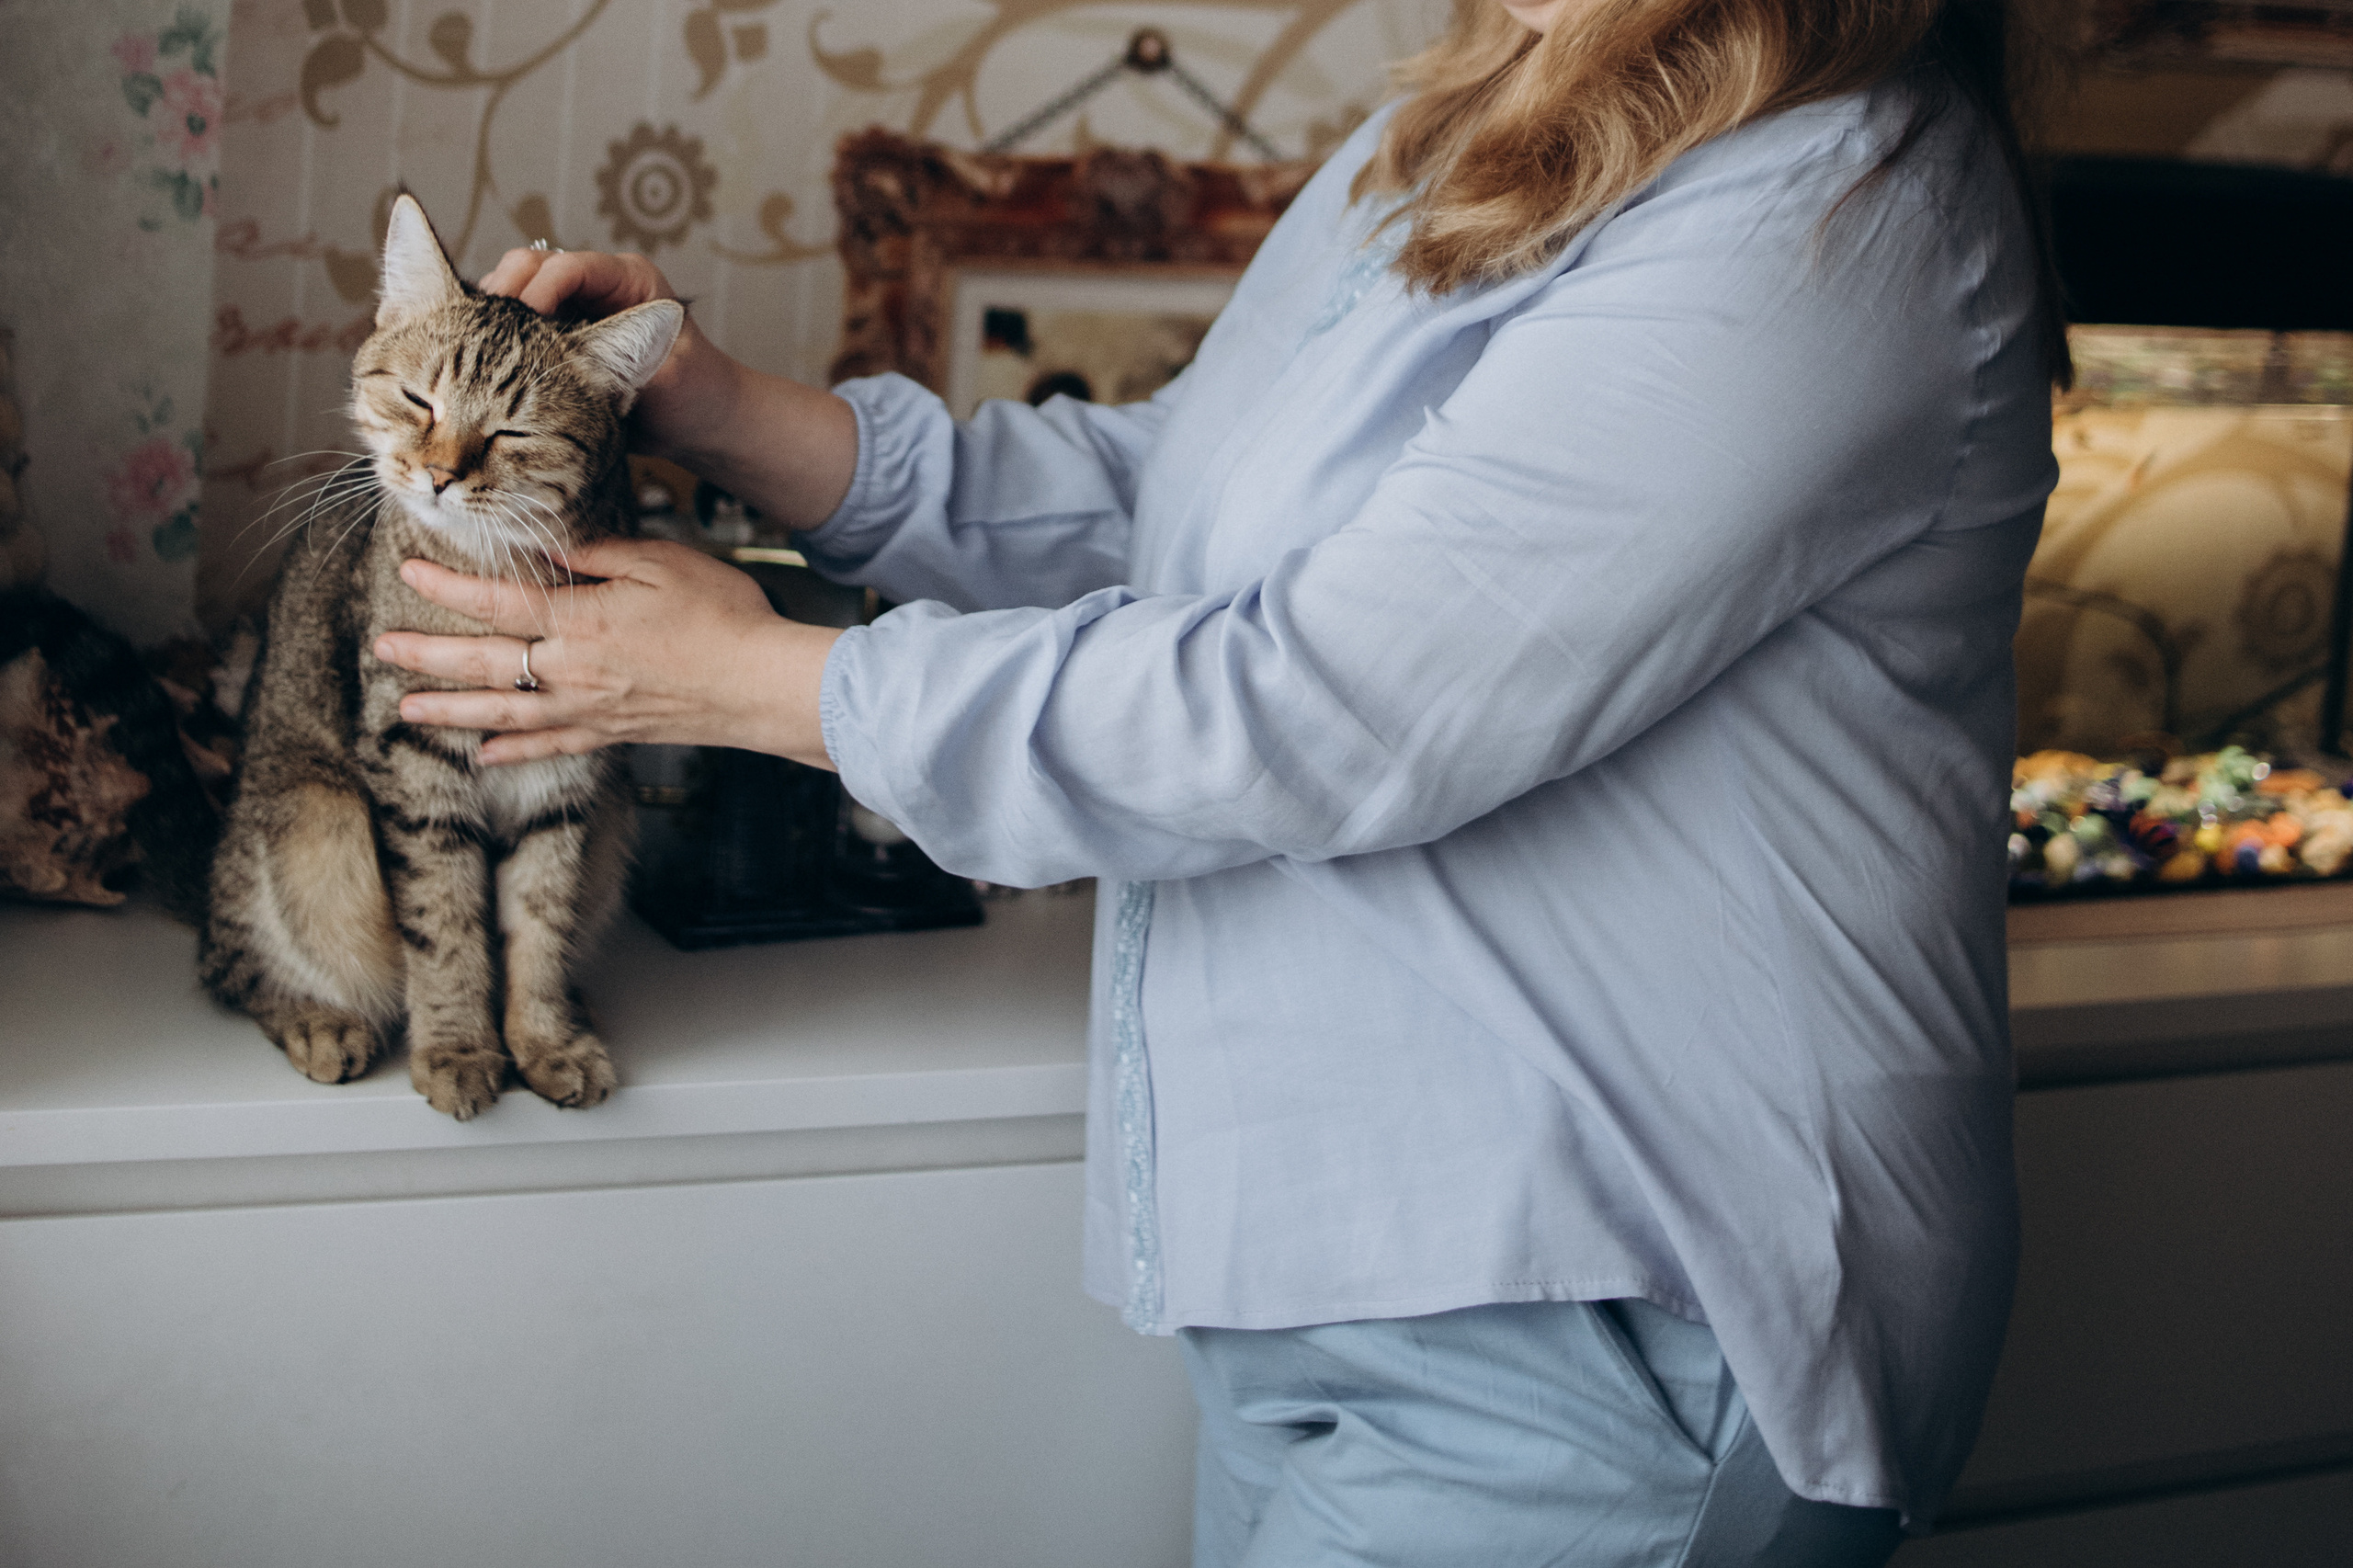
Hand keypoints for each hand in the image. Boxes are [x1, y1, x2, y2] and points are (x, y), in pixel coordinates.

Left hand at [372, 538, 839, 767]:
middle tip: (383, 650)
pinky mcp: (612, 733)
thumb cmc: (723, 617)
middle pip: (484, 663)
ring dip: (450, 711)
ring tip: (406, 709)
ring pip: (503, 713)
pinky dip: (512, 753)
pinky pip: (550, 747)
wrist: (763, 685)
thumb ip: (598, 554)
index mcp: (582, 621)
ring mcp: (590, 708)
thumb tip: (549, 546)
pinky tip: (483, 755)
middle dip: (427, 656)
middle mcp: (573, 670)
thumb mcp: (661, 563)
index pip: (499, 601)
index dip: (449, 587)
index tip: (411, 572)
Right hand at [479, 248, 858, 529]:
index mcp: (627, 279)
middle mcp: (592, 286)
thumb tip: (595, 350)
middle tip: (475, 332)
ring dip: (485, 316)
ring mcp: (568, 310)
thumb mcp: (672, 377)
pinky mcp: (552, 339)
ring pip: (510, 294)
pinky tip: (472, 362)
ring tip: (465, 347)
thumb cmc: (696, 396)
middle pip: (527, 270)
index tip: (521, 321)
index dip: (539, 289)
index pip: (569, 268)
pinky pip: (508, 327)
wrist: (697, 425)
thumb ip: (632, 359)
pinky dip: (487, 339)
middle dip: (500, 297)